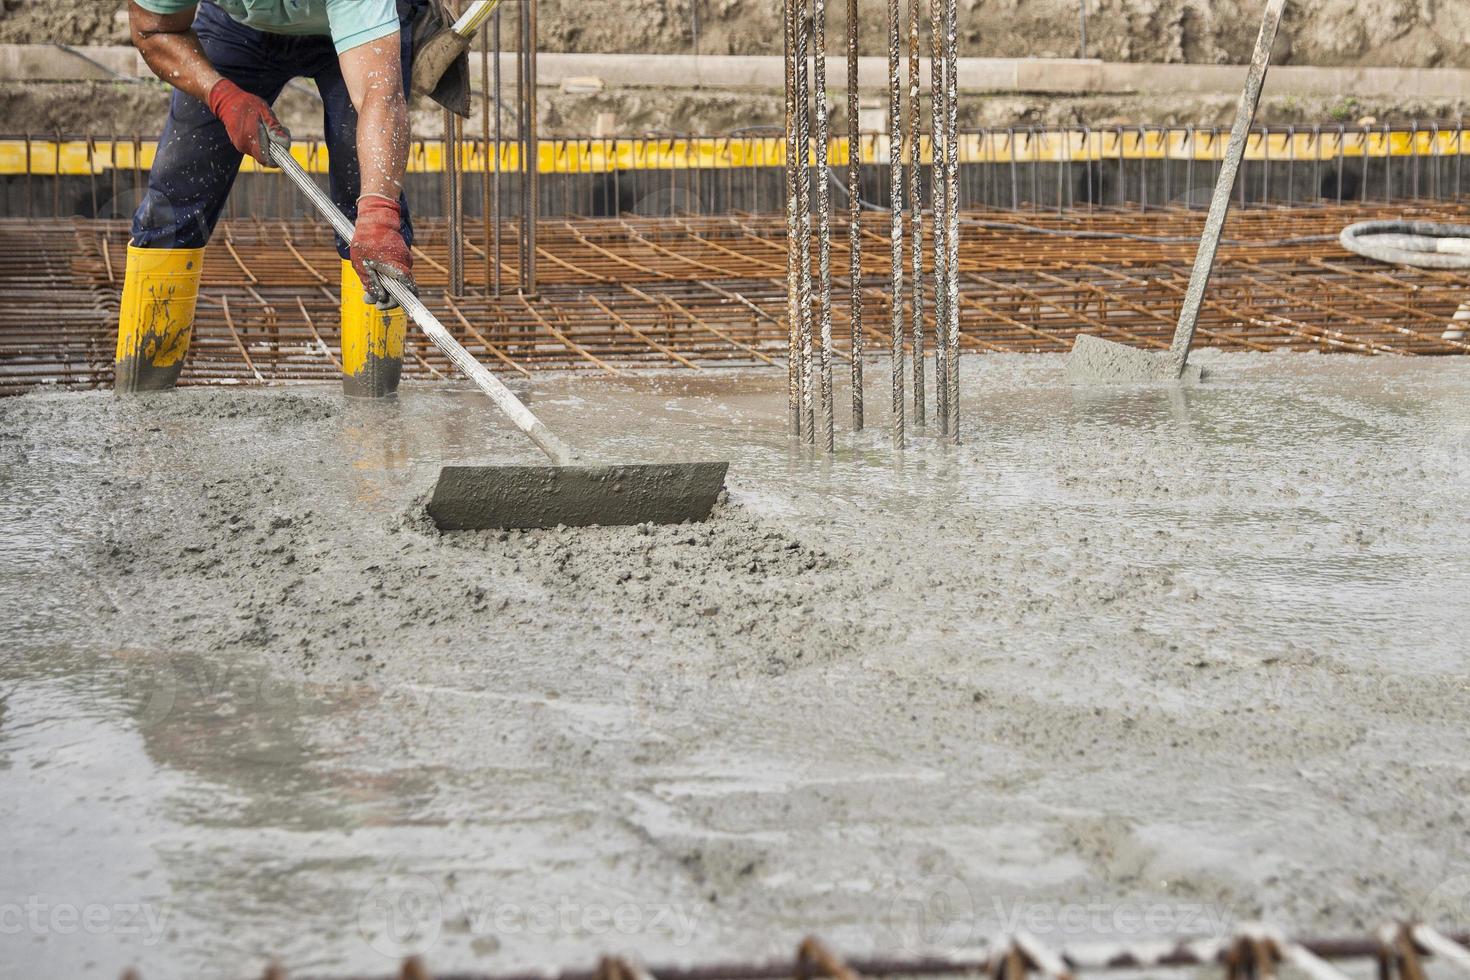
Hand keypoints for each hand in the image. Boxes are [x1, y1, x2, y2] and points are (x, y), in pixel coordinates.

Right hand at [206, 79, 289, 165]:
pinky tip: (260, 131)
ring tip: (268, 129)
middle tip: (278, 133)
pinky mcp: (239, 145)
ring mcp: (240, 146)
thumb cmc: (248, 104)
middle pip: (265, 157)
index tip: (283, 148)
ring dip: (267, 145)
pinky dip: (261, 143)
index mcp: (251, 137)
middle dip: (274, 149)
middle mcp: (244, 145)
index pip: (267, 159)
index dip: (277, 158)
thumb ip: (274, 127)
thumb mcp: (264, 111)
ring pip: (260, 153)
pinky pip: (254, 149)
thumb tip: (283, 143)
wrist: (227, 101)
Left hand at [351, 195, 415, 309]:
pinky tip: (372, 276)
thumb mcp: (361, 264)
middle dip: (385, 297)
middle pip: (401, 289)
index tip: (382, 306)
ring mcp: (405, 259)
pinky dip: (385, 277)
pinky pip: (395, 272)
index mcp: (397, 266)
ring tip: (367, 287)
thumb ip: (370, 283)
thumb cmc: (367, 238)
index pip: (408, 290)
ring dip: (384, 287)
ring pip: (397, 281)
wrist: (376, 216)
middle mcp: (405, 264)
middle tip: (369, 299)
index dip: (396, 301)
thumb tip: (376, 299)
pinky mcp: (401, 256)